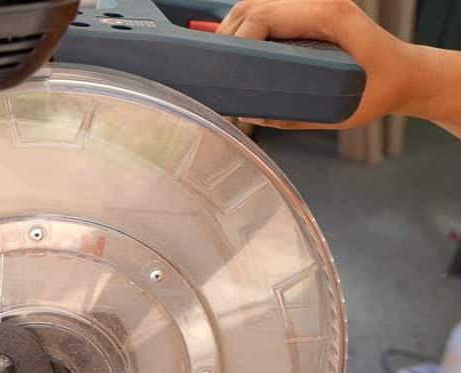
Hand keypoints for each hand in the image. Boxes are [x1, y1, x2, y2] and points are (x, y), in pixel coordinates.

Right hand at [216, 0, 420, 128]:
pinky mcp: (308, 10)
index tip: (226, 70)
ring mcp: (313, 2)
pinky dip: (246, 27)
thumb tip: (248, 114)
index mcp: (327, 16)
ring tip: (222, 61)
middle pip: (252, 6)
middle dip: (226, 36)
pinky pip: (267, 10)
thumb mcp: (336, 109)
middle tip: (215, 69)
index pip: (263, 16)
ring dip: (232, 29)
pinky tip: (238, 49)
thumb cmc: (379, 90)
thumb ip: (290, 114)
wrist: (405, 74)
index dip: (236, 40)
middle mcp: (319, 2)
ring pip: (255, 4)